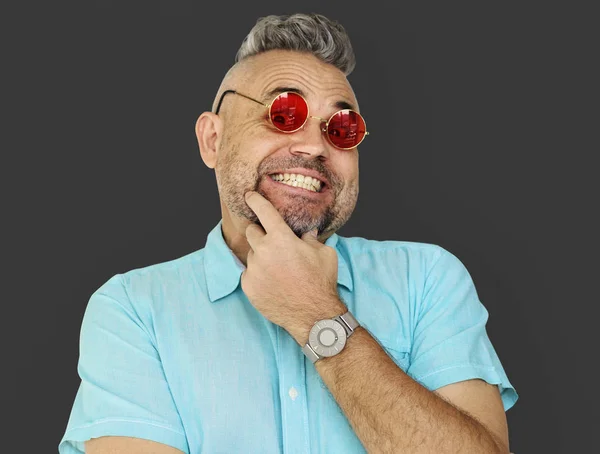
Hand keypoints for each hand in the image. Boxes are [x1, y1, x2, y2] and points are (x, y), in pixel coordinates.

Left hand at [241, 191, 345, 343]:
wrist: (313, 315)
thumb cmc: (321, 282)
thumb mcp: (324, 254)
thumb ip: (311, 240)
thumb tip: (306, 234)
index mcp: (281, 238)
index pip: (264, 211)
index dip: (255, 200)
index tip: (249, 196)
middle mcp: (263, 251)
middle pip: (252, 232)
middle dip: (261, 233)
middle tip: (273, 244)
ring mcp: (254, 270)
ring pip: (252, 255)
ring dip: (262, 257)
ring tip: (278, 270)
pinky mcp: (248, 286)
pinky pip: (249, 274)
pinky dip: (258, 275)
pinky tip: (273, 283)